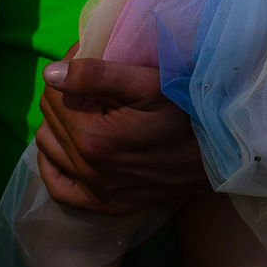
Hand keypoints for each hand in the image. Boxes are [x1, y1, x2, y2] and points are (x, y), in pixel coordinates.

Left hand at [33, 57, 205, 216]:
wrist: (217, 152)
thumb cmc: (185, 111)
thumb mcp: (148, 84)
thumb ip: (96, 75)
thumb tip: (50, 74)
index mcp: (93, 138)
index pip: (53, 93)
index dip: (68, 71)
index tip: (89, 60)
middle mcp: (87, 171)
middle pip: (49, 119)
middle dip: (65, 96)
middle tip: (94, 87)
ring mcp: (96, 193)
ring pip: (48, 147)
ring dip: (60, 125)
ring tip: (88, 112)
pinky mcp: (105, 206)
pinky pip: (58, 188)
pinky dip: (54, 165)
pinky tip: (67, 148)